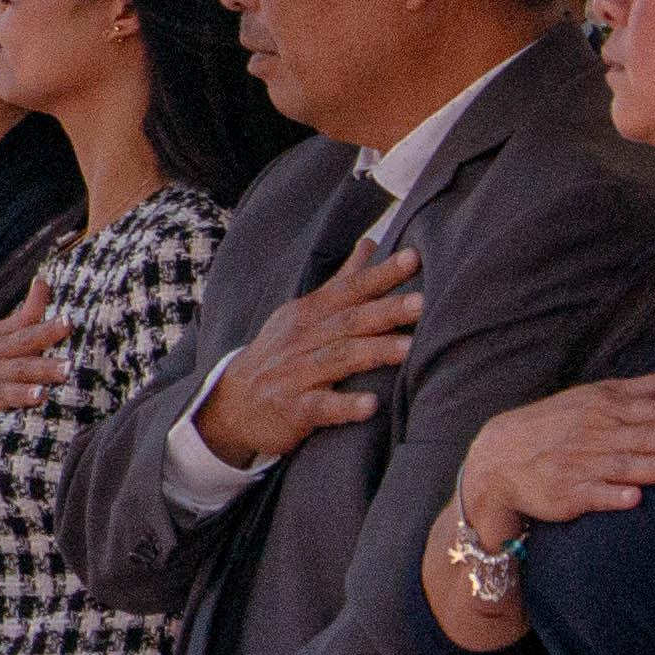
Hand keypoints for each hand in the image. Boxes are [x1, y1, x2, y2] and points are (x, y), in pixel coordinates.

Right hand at [190, 243, 424, 468]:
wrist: (232, 403)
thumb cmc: (280, 355)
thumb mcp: (304, 314)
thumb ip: (341, 283)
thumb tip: (371, 245)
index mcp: (308, 314)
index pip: (348, 289)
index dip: (380, 275)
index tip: (414, 258)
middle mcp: (301, 339)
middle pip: (349, 322)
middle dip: (386, 311)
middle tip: (423, 303)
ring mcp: (295, 374)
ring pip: (339, 359)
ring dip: (375, 352)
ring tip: (410, 349)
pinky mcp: (292, 409)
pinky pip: (320, 407)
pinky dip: (345, 406)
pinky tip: (370, 406)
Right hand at [462, 363, 654, 536]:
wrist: (500, 454)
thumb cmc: (560, 423)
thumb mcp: (599, 397)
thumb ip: (650, 387)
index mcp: (603, 407)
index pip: (648, 410)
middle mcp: (593, 434)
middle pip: (640, 437)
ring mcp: (578, 465)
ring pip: (621, 466)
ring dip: (651, 467)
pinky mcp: (566, 494)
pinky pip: (591, 495)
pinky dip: (611, 497)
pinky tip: (632, 499)